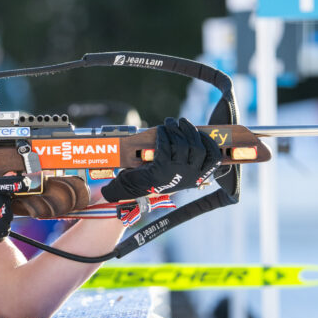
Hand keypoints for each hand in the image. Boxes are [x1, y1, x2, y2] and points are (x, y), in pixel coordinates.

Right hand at [101, 117, 220, 201]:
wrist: (152, 195)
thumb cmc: (137, 183)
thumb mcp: (126, 182)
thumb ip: (115, 187)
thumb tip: (104, 192)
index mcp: (161, 177)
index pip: (166, 150)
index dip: (164, 136)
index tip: (161, 128)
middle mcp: (179, 176)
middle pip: (184, 146)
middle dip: (176, 130)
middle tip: (169, 122)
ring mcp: (193, 175)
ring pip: (197, 148)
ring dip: (190, 131)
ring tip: (181, 122)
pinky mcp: (203, 172)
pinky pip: (212, 156)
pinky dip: (208, 143)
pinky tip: (199, 133)